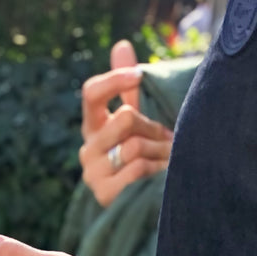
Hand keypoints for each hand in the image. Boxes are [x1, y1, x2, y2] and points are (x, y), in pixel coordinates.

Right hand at [79, 39, 173, 207]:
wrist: (146, 210)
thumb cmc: (145, 160)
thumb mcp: (138, 122)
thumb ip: (128, 88)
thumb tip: (122, 44)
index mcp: (93, 127)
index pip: (92, 93)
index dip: (115, 80)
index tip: (140, 75)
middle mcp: (87, 150)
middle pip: (125, 118)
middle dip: (155, 128)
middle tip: (169, 141)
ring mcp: (93, 174)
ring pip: (134, 145)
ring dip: (161, 152)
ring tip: (169, 162)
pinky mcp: (104, 195)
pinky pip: (137, 169)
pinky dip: (156, 172)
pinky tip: (162, 178)